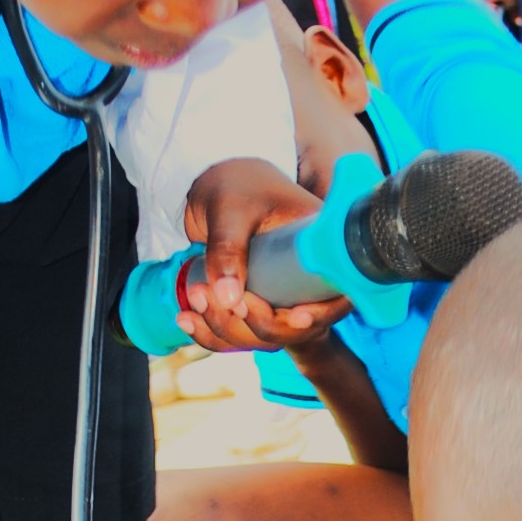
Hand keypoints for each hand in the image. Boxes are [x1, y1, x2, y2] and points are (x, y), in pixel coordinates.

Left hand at [179, 158, 351, 353]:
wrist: (214, 183)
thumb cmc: (233, 184)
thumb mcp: (230, 210)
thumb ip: (228, 248)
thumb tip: (229, 300)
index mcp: (320, 249)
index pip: (337, 296)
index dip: (319, 315)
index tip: (294, 317)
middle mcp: (306, 279)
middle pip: (297, 328)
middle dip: (258, 325)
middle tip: (221, 299)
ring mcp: (282, 296)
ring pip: (266, 337)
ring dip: (227, 330)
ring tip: (194, 297)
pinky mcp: (257, 305)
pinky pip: (241, 334)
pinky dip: (211, 334)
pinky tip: (185, 319)